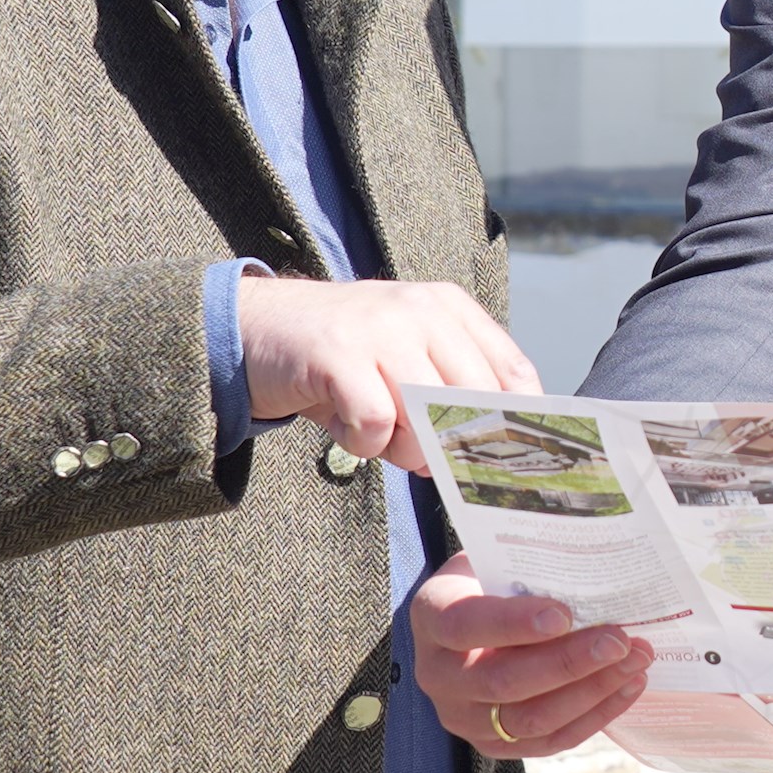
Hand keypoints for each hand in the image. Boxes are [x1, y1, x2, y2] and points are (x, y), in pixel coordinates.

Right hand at [238, 276, 536, 475]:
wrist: (252, 327)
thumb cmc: (342, 358)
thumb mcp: (407, 359)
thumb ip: (452, 393)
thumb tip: (495, 454)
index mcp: (450, 309)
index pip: (514, 372)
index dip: (519, 426)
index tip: (508, 463)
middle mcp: (423, 310)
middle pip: (476, 401)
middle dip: (453, 447)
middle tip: (418, 454)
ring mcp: (381, 327)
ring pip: (428, 417)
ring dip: (404, 448)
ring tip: (374, 432)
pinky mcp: (339, 352)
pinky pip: (376, 424)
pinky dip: (363, 444)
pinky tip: (344, 426)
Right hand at [411, 558, 651, 756]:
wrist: (472, 619)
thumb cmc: (493, 579)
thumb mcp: (495, 560)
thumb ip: (527, 565)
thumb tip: (592, 565)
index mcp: (433, 617)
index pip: (466, 625)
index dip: (513, 623)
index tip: (564, 614)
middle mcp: (438, 676)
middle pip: (503, 681)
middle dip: (568, 662)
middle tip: (619, 640)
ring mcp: (464, 717)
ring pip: (530, 719)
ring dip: (591, 692)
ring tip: (636, 660)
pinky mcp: (494, 744)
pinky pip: (549, 740)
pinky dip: (595, 716)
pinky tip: (628, 686)